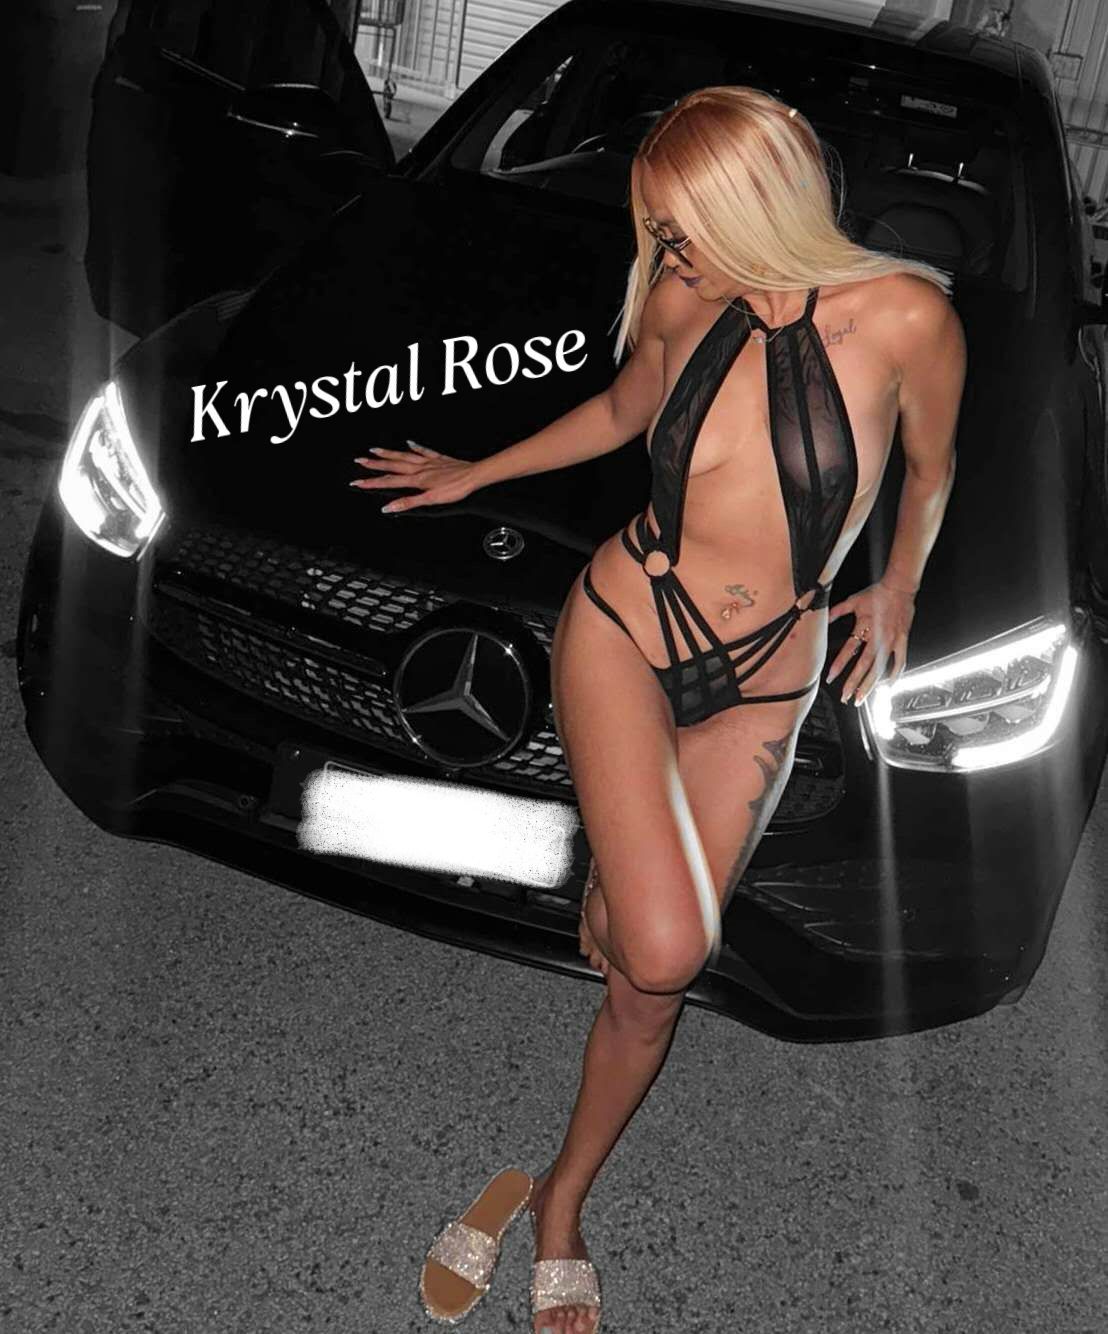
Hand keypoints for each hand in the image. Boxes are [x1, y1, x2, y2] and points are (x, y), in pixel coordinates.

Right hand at [349, 439, 478, 512]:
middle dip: (374, 464)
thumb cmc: (455, 488)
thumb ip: (408, 502)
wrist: (473, 475)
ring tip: (375, 450)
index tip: (357, 481)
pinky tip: (409, 442)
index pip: (388, 482)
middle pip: (392, 466)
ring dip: (388, 453)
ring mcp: (428, 462)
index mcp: (416, 479)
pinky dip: (415, 447)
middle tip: (359, 460)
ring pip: (403, 456)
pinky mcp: (438, 459)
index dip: (371, 482)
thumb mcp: (431, 500)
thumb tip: (389, 507)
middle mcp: (419, 468)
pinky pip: (423, 451)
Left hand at [825, 578, 915, 705]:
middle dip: (854, 683)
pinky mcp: (903, 641)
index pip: (849, 650)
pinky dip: (895, 675)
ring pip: (880, 668)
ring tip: (861, 697)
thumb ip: (837, 611)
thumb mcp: (853, 601)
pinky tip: (888, 686)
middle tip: (845, 697)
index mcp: (865, 627)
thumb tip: (823, 618)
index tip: (830, 677)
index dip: (839, 665)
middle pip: (864, 665)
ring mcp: (892, 641)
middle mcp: (878, 637)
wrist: (899, 587)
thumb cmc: (877, 593)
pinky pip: (900, 661)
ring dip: (870, 684)